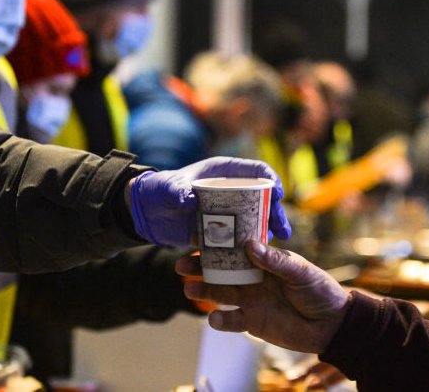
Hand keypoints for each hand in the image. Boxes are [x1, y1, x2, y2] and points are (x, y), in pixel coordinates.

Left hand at [128, 157, 290, 245]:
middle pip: (262, 198)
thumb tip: (189, 200)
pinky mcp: (220, 229)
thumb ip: (178, 192)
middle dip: (275, 213)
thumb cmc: (158, 190)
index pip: (255, 171)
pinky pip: (239, 237)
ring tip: (274, 246)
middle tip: (282, 230)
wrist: (146, 212)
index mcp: (223, 172)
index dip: (270, 180)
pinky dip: (249, 246)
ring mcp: (227, 210)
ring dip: (266, 231)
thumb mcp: (168, 189)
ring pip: (254, 219)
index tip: (278, 194)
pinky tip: (257, 258)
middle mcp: (230, 190)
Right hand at [177, 240, 349, 353]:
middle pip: (220, 269)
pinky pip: (231, 320)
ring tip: (188, 289)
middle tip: (181, 264)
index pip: (236, 247)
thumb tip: (250, 245)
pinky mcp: (253, 322)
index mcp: (264, 259)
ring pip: (220, 293)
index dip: (217, 241)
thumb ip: (276, 261)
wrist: (332, 325)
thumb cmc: (320, 290)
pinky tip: (213, 317)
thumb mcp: (301, 271)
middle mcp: (253, 277)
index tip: (197, 234)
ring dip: (203, 290)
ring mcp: (251, 299)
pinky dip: (220, 320)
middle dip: (200, 267)